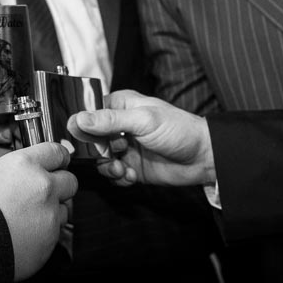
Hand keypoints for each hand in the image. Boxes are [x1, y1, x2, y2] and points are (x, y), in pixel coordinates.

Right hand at [0, 142, 76, 281]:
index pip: (57, 152)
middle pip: (70, 180)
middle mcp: (43, 185)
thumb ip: (15, 170)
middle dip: (61, 185)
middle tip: (46, 193)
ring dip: (52, 211)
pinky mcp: (51, 238)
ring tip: (29, 218)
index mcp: (25, 164)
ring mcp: (49, 213)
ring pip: (64, 208)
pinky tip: (25, 234)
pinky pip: (55, 232)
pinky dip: (44, 233)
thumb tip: (24, 174)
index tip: (57, 164)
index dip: (58, 159)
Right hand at [66, 89, 214, 186]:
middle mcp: (120, 126)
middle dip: (97, 150)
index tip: (82, 138)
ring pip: (100, 159)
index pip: (90, 112)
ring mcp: (125, 148)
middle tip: (110, 154)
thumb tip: (79, 119)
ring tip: (121, 168)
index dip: (83, 125)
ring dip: (107, 166)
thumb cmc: (180, 130)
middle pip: (91, 138)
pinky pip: (113, 174)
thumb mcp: (143, 120)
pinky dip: (118, 177)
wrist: (203, 158)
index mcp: (121, 105)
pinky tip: (131, 175)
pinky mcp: (131, 166)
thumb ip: (110, 120)